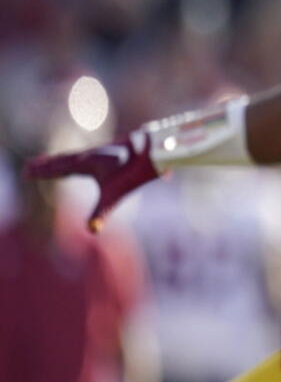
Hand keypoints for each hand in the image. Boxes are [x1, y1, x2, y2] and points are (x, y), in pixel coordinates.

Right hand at [24, 132, 158, 232]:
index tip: (26, 173)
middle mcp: (88, 156)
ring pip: (72, 157)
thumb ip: (101, 211)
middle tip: (28, 168)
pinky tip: (78, 161)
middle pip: (61, 161)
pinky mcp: (109, 152)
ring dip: (57, 161)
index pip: (57, 169)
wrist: (152, 150)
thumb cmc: (133, 171)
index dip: (42, 172)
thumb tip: (91, 231)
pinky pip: (85, 156)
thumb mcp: (115, 194)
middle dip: (45, 166)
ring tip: (47, 163)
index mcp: (84, 164)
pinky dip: (74, 159)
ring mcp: (98, 153)